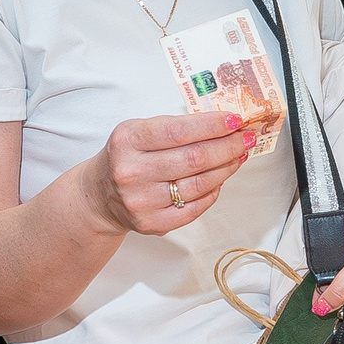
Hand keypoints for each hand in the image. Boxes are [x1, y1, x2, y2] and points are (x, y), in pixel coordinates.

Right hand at [80, 112, 255, 235]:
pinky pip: (195, 208)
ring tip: (237, 156)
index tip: (235, 120)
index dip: (213, 125)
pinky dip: (213, 192)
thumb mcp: (139, 131)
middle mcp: (131, 171)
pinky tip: (220, 180)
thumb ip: (176, 128)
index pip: (179, 130)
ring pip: (199, 184)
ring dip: (226, 169)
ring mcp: (141, 201)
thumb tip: (223, 125)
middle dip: (228, 146)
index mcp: (128, 140)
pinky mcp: (151, 223)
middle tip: (245, 138)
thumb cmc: (126, 157)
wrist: (99, 194)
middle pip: (194, 158)